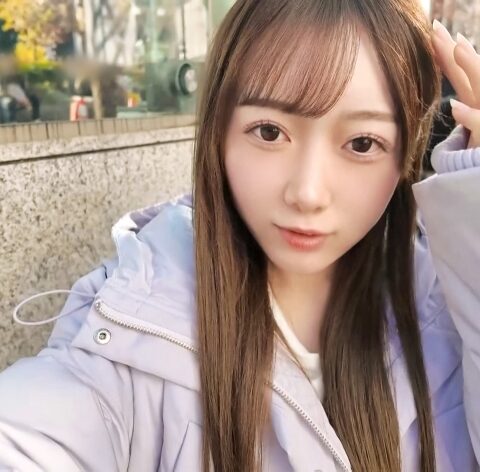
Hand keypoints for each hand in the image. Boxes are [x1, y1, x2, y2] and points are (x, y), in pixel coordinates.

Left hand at [432, 20, 479, 147]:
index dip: (447, 55)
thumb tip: (456, 98)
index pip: (460, 76)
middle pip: (470, 75)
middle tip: (436, 28)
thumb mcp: (472, 132)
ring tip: (456, 46)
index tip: (431, 33)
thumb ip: (467, 114)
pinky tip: (455, 106)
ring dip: (471, 68)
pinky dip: (471, 117)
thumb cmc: (477, 159)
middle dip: (455, 51)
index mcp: (477, 104)